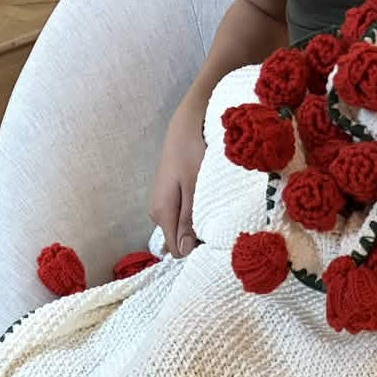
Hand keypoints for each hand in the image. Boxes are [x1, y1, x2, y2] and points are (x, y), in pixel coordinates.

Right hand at [150, 101, 206, 257]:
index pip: (176, 250)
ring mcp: (161, 204)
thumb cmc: (193, 151)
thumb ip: (189, 220)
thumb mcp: (195, 188)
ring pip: (180, 228)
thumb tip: (183, 252)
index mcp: (162, 213)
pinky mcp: (168, 196)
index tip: (214, 245)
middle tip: (219, 227)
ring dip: (197, 225)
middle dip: (197, 239)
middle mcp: (157, 212)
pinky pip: (181, 216)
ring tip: (214, 212)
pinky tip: (206, 202)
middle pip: (178, 241)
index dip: (194, 251)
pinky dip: (194, 214)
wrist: (186, 123)